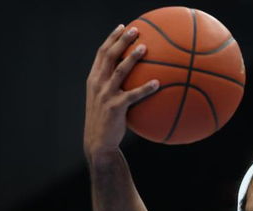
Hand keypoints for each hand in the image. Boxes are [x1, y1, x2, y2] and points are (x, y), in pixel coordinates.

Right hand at [84, 25, 158, 160]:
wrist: (98, 141)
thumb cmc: (107, 121)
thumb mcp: (105, 100)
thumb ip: (114, 86)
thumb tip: (137, 78)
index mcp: (94, 79)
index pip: (101, 53)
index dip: (111, 38)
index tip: (122, 27)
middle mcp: (98, 83)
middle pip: (109, 56)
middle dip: (121, 40)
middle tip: (135, 30)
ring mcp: (105, 95)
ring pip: (120, 71)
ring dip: (132, 58)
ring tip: (145, 48)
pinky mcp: (115, 108)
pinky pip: (133, 95)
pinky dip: (146, 88)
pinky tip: (158, 83)